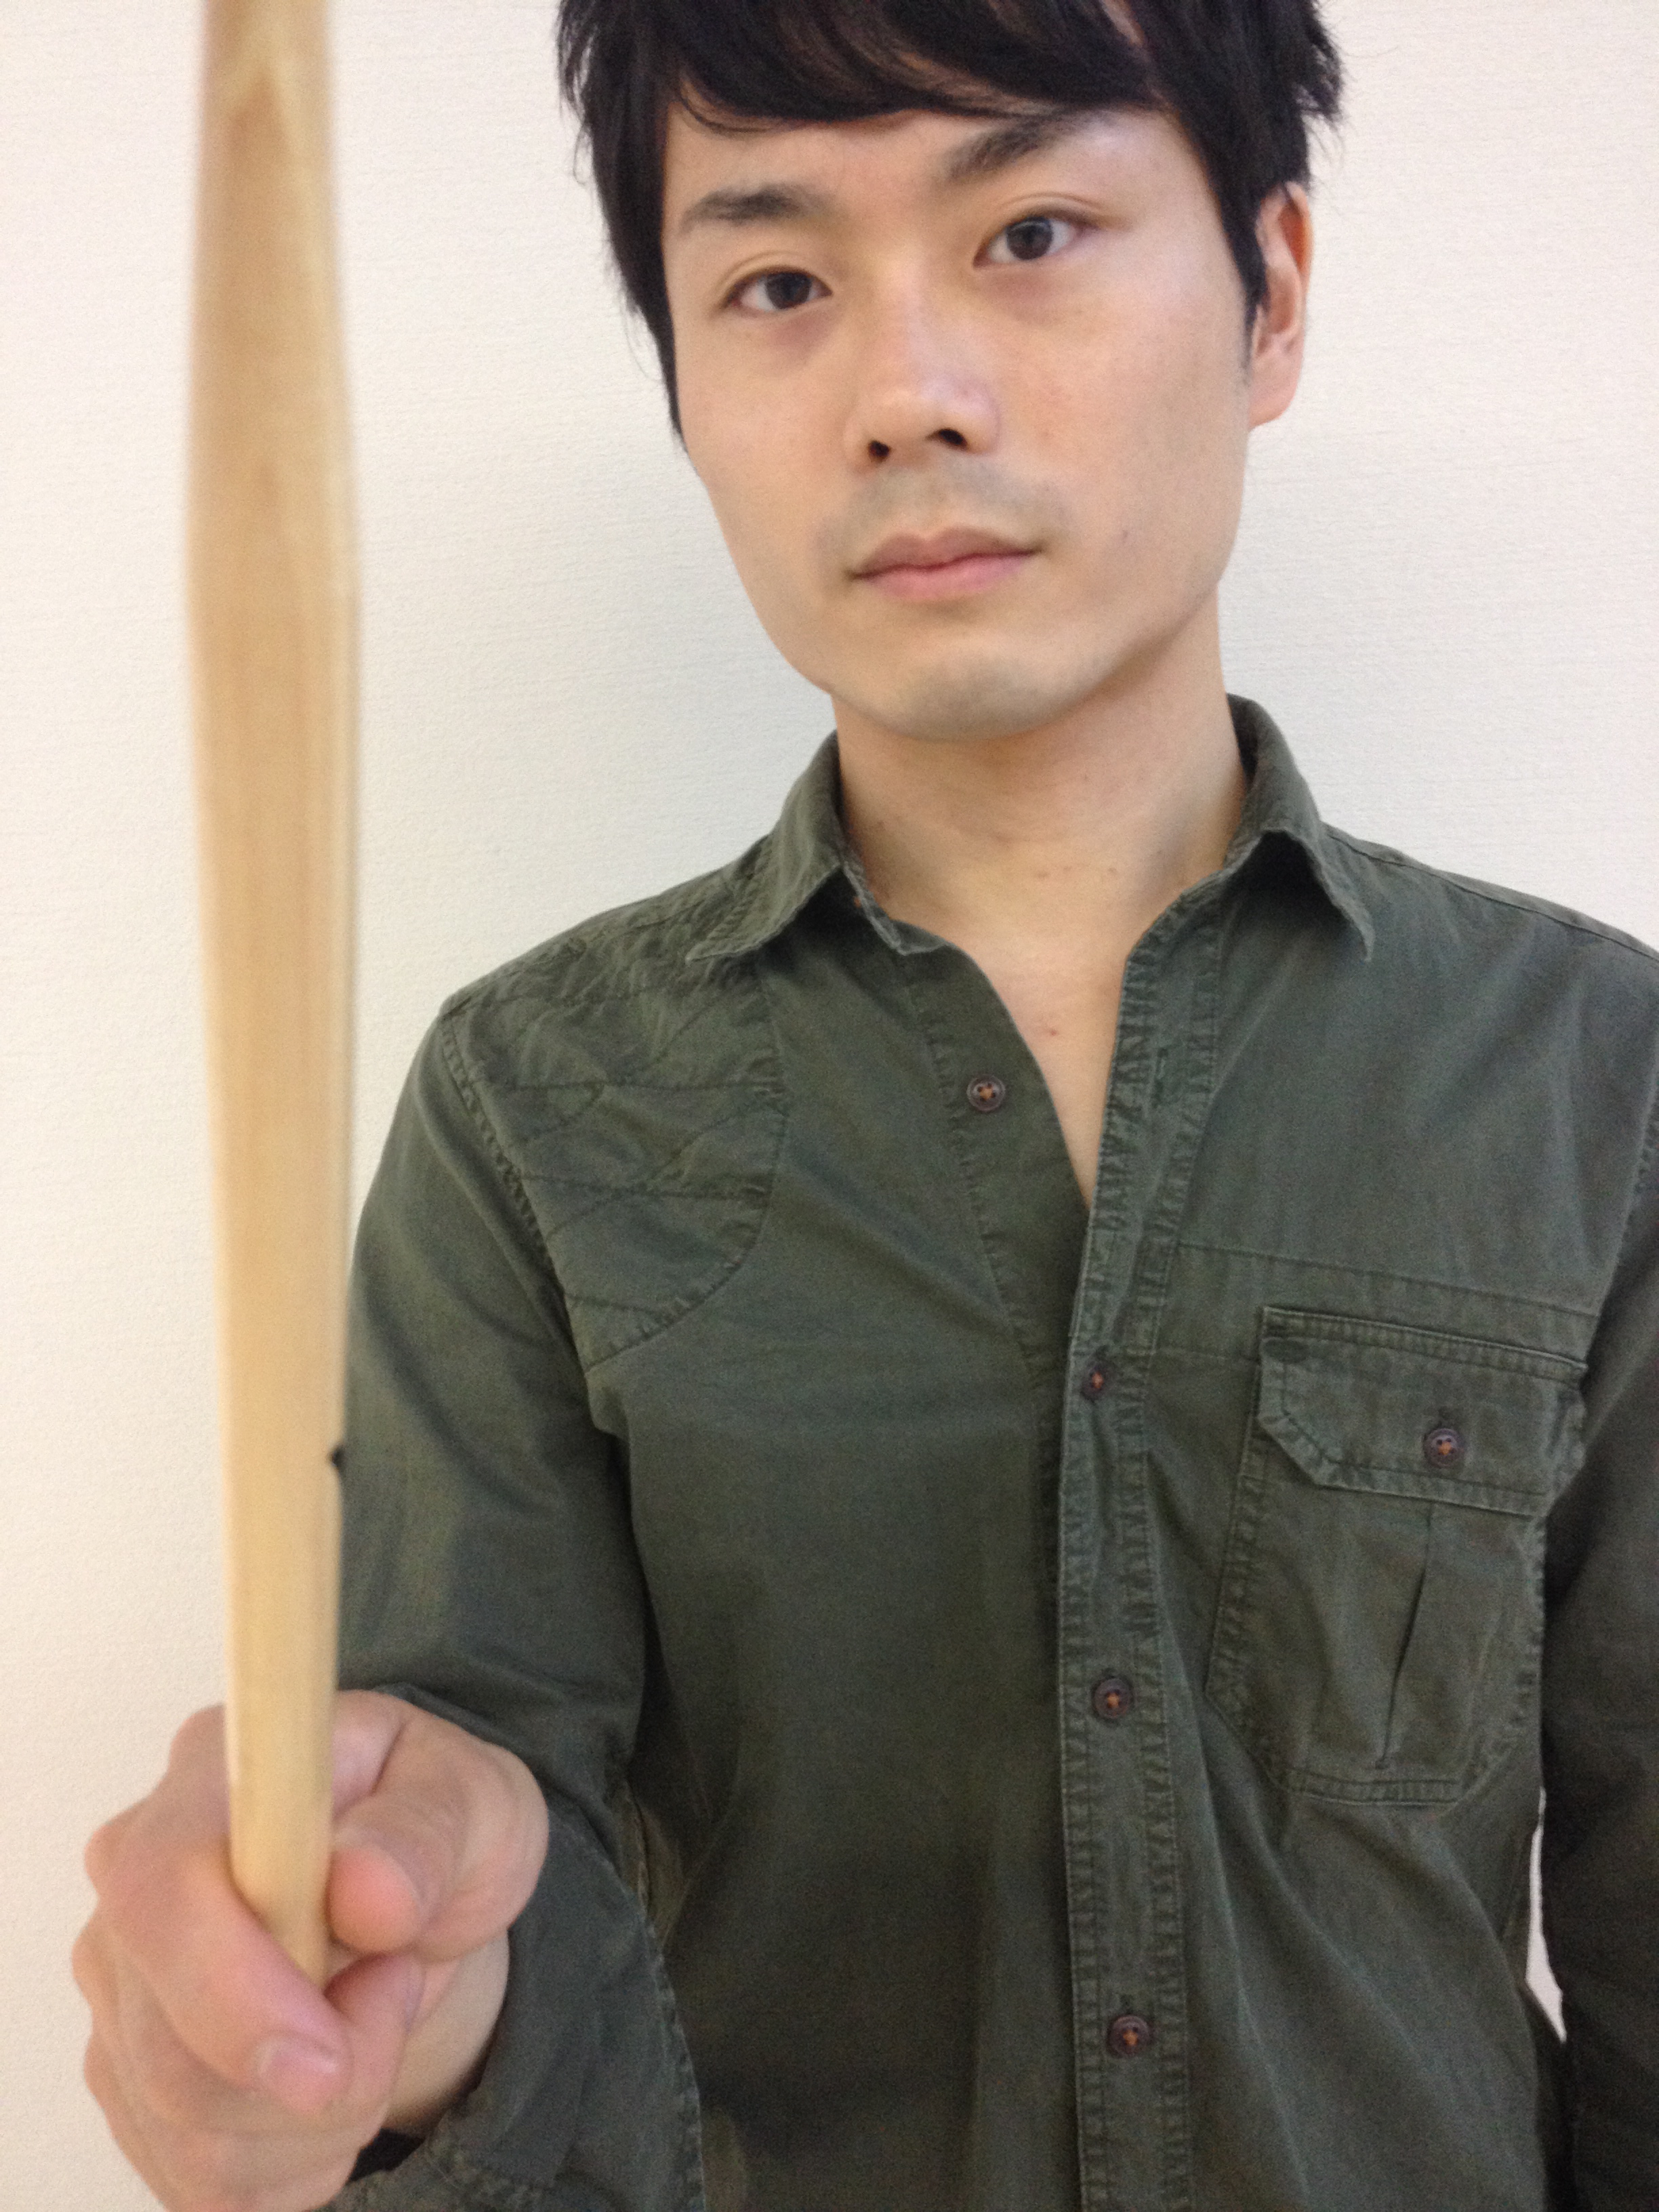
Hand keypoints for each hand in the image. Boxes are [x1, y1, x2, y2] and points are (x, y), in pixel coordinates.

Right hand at [74, 1691, 548, 2211]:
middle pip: (168, 2050)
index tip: (333, 2053)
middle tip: (400, 1994)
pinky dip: (288, 2169)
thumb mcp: (477, 1800)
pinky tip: (332, 2099)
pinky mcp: (131, 2081)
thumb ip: (426, 1833)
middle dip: (318, 2077)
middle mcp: (136, 1886)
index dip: (231, 1991)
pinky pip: (193, 2181)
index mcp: (210, 1784)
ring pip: (187, 2132)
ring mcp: (122, 1991)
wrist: (418, 1905)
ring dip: (317, 2123)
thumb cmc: (438, 1832)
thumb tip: (365, 1889)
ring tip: (375, 2027)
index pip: (160, 1891)